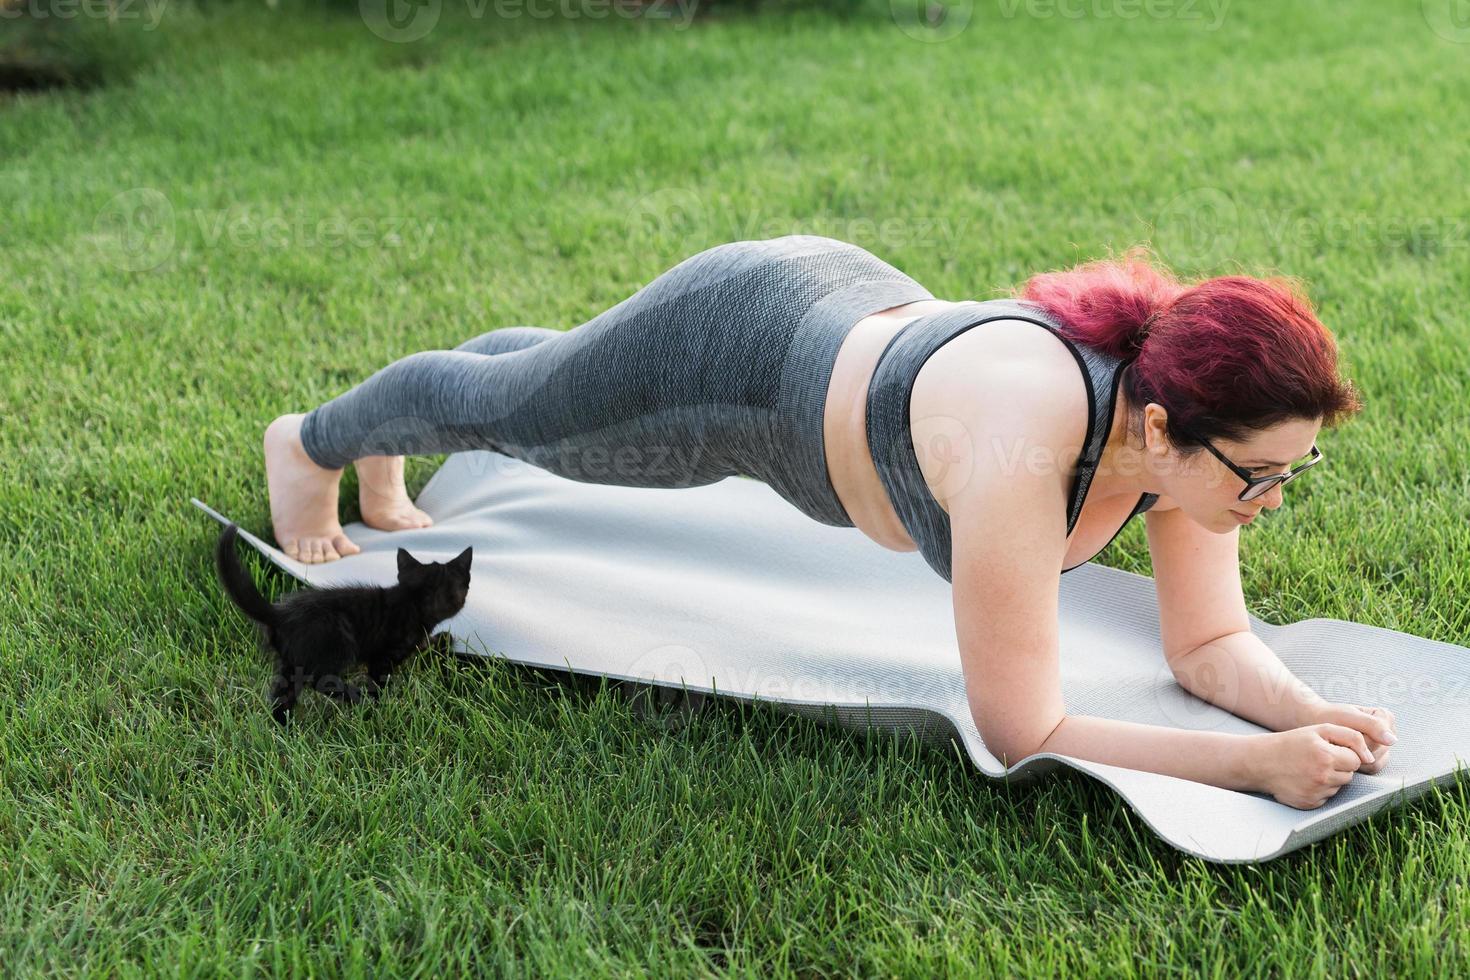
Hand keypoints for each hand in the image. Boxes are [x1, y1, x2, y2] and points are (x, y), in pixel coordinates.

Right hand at [1254, 724, 1375, 808]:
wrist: (1261, 762)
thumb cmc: (1292, 742)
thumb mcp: (1319, 729)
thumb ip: (1351, 737)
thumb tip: (1371, 758)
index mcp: (1327, 755)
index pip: (1356, 760)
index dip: (1344, 753)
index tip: (1328, 749)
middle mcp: (1323, 776)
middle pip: (1349, 775)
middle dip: (1339, 767)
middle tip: (1318, 759)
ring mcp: (1316, 792)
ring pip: (1339, 786)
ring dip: (1330, 778)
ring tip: (1310, 768)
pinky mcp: (1311, 804)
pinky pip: (1327, 797)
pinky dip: (1319, 789)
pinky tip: (1304, 780)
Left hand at [1299, 701, 1396, 774]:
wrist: (1316, 724)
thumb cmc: (1331, 717)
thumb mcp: (1349, 716)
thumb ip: (1372, 725)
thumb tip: (1393, 741)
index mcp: (1385, 717)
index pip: (1383, 734)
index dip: (1363, 735)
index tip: (1347, 728)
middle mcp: (1387, 734)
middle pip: (1380, 750)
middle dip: (1359, 747)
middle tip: (1341, 740)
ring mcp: (1382, 748)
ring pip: (1377, 761)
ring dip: (1357, 757)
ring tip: (1341, 747)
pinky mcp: (1374, 760)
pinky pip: (1372, 768)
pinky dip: (1357, 764)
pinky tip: (1344, 755)